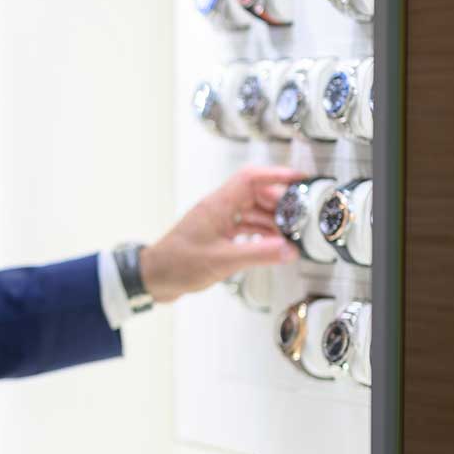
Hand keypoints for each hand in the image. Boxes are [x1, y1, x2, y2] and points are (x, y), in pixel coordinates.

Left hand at [138, 165, 303, 303]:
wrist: (153, 278)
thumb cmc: (177, 264)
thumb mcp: (224, 260)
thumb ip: (259, 254)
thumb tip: (289, 249)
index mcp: (218, 205)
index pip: (251, 178)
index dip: (277, 175)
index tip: (299, 179)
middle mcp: (218, 209)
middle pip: (256, 194)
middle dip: (280, 204)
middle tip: (301, 217)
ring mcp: (217, 222)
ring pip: (251, 212)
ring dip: (272, 221)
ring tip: (291, 234)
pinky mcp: (217, 236)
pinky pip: (244, 227)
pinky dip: (261, 234)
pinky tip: (273, 245)